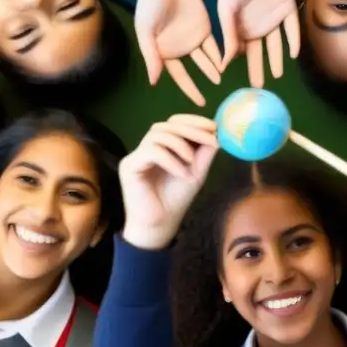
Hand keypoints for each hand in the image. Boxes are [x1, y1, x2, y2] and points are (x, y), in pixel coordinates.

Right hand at [119, 115, 218, 249]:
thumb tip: (217, 132)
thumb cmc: (175, 200)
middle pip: (166, 125)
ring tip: (192, 162)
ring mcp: (136, 156)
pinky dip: (170, 160)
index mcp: (161, 147)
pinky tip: (182, 173)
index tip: (214, 126)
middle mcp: (146, 148)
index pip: (174, 123)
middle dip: (191, 129)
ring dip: (180, 145)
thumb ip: (204, 152)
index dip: (194, 121)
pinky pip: (151, 152)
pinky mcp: (129, 166)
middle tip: (210, 137)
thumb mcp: (196, 172)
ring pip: (157, 135)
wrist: (159, 226)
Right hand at [135, 0, 223, 105]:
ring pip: (207, 58)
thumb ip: (151, 56)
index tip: (200, 103)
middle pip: (195, 71)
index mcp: (164, 51)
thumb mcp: (146, 31)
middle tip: (216, 96)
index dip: (189, 89)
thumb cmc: (150, 3)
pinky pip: (215, 44)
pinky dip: (222, 54)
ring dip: (215, 70)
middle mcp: (180, 47)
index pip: (179, 76)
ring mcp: (193, 36)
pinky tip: (230, 63)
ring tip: (224, 81)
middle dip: (203, 83)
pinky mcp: (205, 25)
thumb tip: (153, 82)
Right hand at [217, 0, 299, 87]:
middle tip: (259, 88)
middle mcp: (258, 27)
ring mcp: (274, 19)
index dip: (243, 66)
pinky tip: (293, 54)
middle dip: (259, 69)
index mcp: (242, 28)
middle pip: (260, 53)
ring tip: (277, 75)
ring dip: (277, 59)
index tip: (242, 84)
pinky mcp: (288, 9)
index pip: (243, 52)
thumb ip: (227, 36)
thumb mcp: (226, 10)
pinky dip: (293, 41)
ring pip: (276, 44)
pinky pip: (291, 28)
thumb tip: (224, 64)